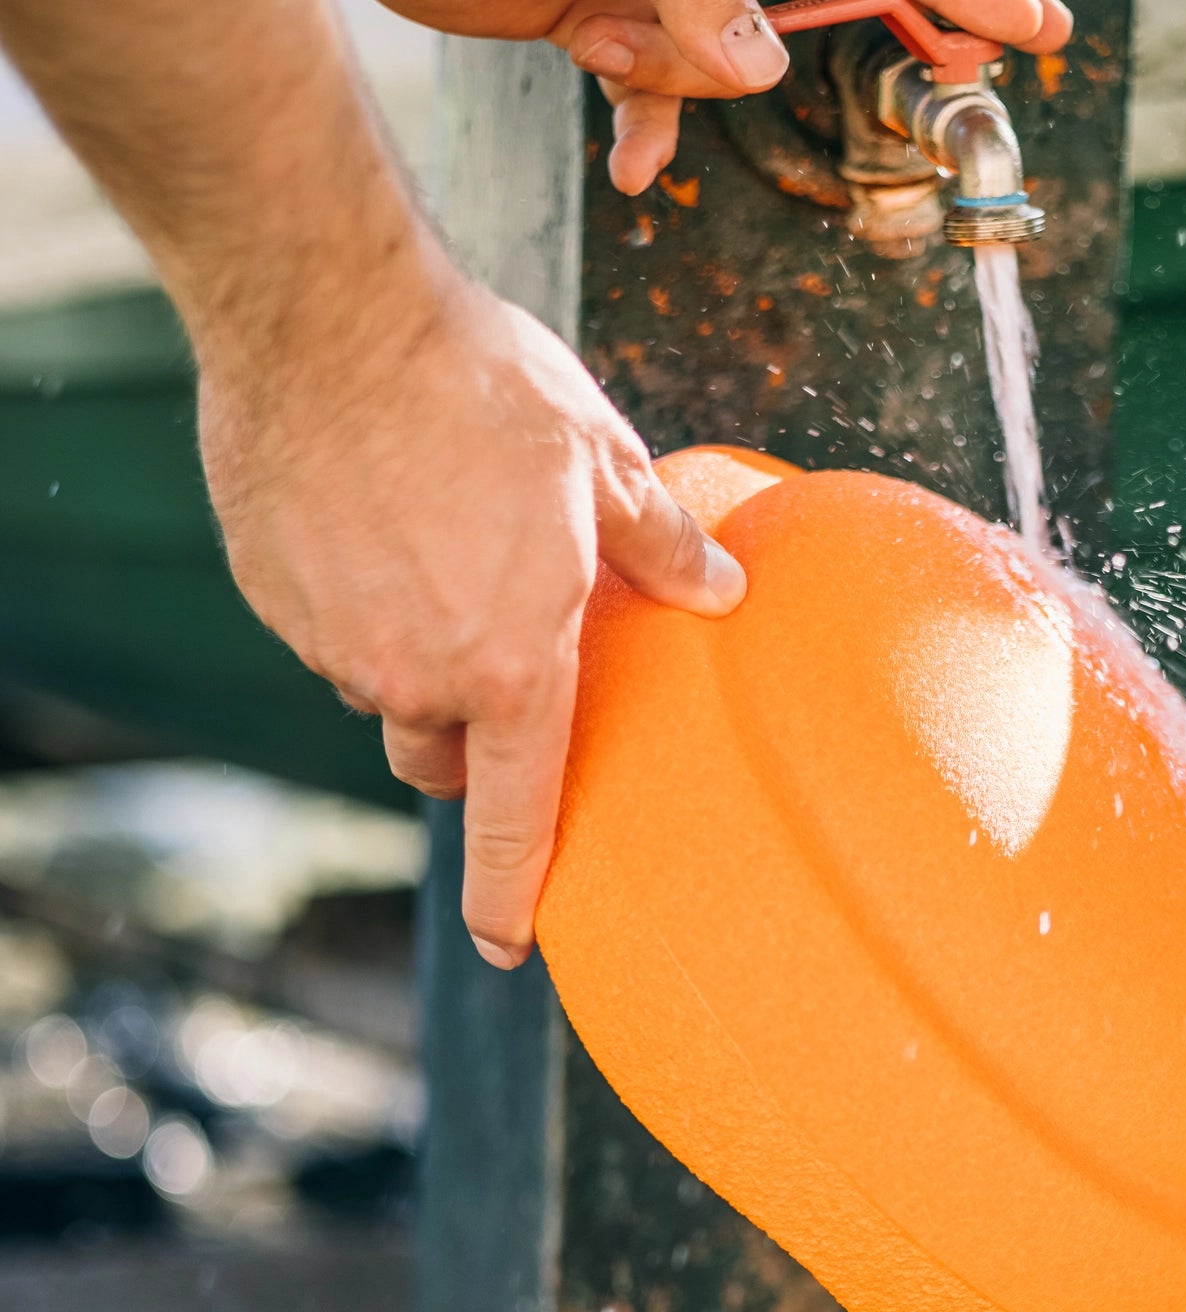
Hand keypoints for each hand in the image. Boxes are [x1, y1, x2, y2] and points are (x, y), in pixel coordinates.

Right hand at [199, 264, 744, 968]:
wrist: (329, 308)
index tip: (508, 945)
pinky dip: (357, 602)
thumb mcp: (603, 464)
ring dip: (414, 653)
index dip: (510, 892)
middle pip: (442, 758)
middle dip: (469, 730)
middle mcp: (418, 676)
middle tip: (496, 646)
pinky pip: (328, 631)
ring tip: (438, 546)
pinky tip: (377, 518)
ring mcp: (336, 641)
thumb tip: (725, 593)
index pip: (514, 818)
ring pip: (384, 689)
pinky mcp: (275, 596)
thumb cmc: (483, 385)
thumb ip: (664, 549)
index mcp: (513, 668)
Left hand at [380, 0, 1073, 194]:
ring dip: (677, 76)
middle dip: (857, 37)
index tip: (1032, 32)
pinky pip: (660, 82)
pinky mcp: (607, 5)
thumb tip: (753, 68)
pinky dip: (647, 117)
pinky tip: (629, 161)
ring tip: (604, 37)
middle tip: (965, 71)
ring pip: (732, 56)